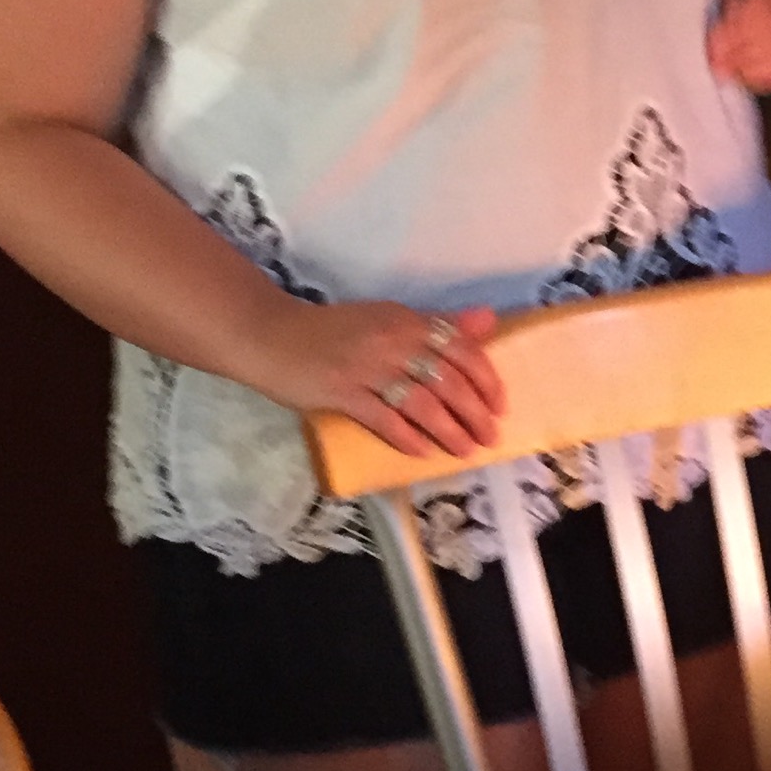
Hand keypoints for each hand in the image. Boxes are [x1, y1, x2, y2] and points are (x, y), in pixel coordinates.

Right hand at [247, 298, 503, 459]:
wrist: (272, 335)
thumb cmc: (334, 330)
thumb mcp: (388, 318)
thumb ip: (437, 324)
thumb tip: (487, 321)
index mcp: (406, 321)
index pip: (461, 349)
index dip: (485, 379)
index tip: (498, 405)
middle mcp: (392, 342)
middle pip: (447, 381)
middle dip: (474, 413)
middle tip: (489, 437)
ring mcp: (366, 368)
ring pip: (421, 403)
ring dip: (448, 430)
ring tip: (464, 450)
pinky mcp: (341, 392)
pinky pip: (383, 418)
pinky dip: (405, 436)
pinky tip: (421, 452)